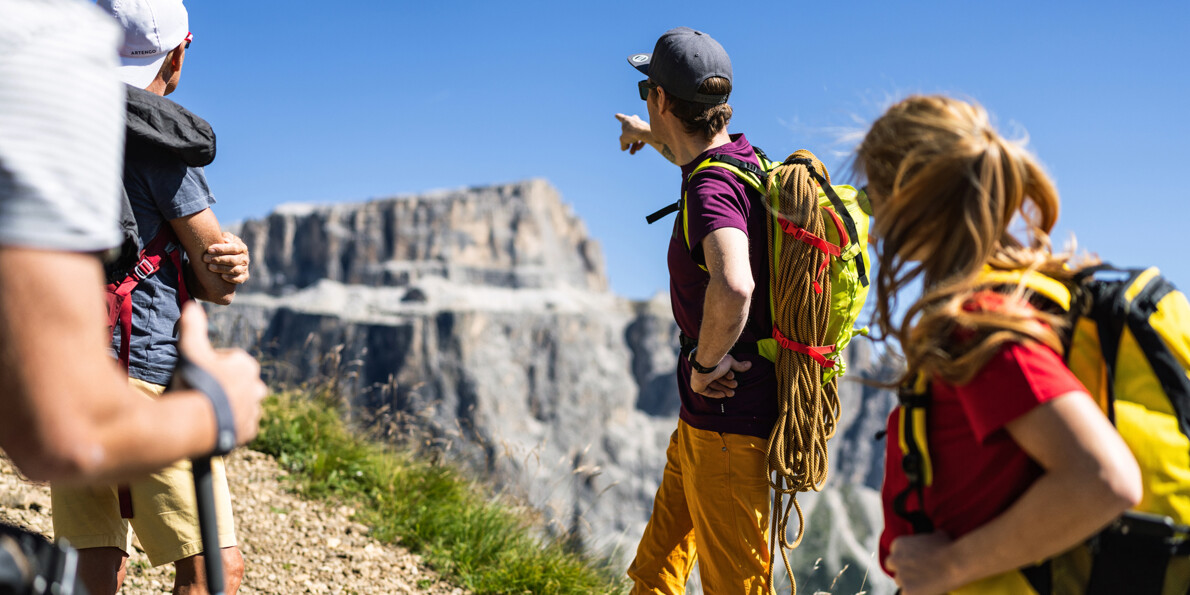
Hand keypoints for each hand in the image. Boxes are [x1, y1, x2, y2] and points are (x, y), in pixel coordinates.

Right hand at [176, 302, 265, 446]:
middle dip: (225, 386)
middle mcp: (257, 387)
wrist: (196, 421)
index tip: (199, 374)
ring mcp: (254, 410)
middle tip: (202, 393)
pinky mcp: (249, 431)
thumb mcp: (191, 350)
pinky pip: (241, 426)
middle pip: (239, 383)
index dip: (211, 366)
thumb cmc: (195, 381)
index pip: (230, 362)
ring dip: (229, 406)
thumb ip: (193, 327)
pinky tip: (215, 424)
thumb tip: (192, 304)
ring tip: (207, 410)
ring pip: (242, 405)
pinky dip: (231, 425)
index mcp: (247, 366)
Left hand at [203, 231, 249, 283]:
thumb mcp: (225, 239)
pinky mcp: (243, 277)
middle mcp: (245, 258)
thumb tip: (225, 240)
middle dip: (219, 259)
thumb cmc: (224, 247)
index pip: (234, 248)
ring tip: (210, 267)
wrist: (227, 258)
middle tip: (205, 258)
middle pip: (234, 260)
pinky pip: (239, 279)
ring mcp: (245, 268)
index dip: (222, 249)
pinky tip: (222, 276)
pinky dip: (231, 278)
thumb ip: (225, 237)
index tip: (209, 249)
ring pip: (235, 270)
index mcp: (242, 248)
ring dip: (222, 268)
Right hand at [615, 113, 651, 153]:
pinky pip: (643, 136)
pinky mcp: (648, 129)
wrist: (644, 133)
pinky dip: (640, 143)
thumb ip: (623, 144)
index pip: (620, 117)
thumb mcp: (623, 140)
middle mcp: (634, 120)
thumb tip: (624, 148)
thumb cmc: (632, 133)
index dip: (618, 117)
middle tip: (627, 147)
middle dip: (628, 139)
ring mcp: (642, 124)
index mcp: (626, 120)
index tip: (616, 115)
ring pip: (637, 135)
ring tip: (632, 152)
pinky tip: (638, 149)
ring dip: (634, 144)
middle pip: (630, 129)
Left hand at [689, 355, 751, 397]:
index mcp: (710, 363)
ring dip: (723, 389)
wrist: (706, 365)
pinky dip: (715, 394)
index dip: (727, 375)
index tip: (733, 376)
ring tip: (732, 393)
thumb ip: (738, 365)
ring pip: (713, 386)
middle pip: (717, 379)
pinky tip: (723, 395)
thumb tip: (749, 364)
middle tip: (734, 386)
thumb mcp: (730, 363)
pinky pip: (707, 392)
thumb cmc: (717, 361)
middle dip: (727, 384)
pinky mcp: (697, 386)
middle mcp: (704, 370)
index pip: (719, 371)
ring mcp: (700, 378)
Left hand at [885, 532, 963, 594]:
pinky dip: (914, 592)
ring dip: (908, 582)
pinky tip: (924, 589)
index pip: (895, 553)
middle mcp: (895, 559)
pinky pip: (906, 593)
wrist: (954, 564)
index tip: (914, 562)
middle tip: (915, 573)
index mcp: (898, 544)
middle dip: (901, 570)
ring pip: (899, 582)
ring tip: (924, 581)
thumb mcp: (936, 535)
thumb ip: (927, 537)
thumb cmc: (947, 548)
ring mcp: (900, 576)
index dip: (904, 559)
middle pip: (892, 567)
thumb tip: (933, 536)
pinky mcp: (907, 591)